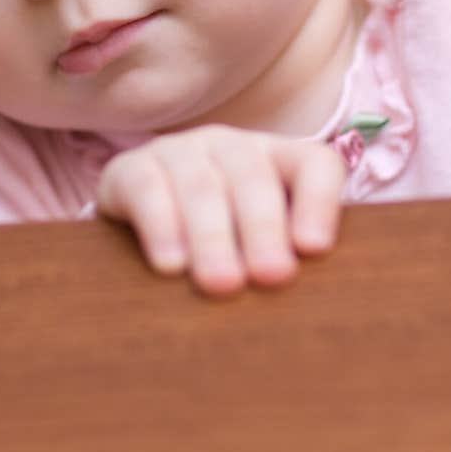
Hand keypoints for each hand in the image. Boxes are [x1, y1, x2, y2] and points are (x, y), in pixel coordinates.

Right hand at [96, 124, 345, 295]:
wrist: (142, 228)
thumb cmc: (224, 249)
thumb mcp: (260, 251)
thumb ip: (289, 262)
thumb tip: (314, 304)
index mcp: (277, 159)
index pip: (314, 165)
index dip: (320, 203)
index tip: (314, 249)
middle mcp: (230, 147)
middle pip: (254, 177)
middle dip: (264, 228)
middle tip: (272, 276)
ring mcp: (179, 152)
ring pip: (201, 185)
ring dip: (214, 236)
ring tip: (222, 283)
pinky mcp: (130, 168)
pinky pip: (147, 187)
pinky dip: (161, 225)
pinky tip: (171, 264)